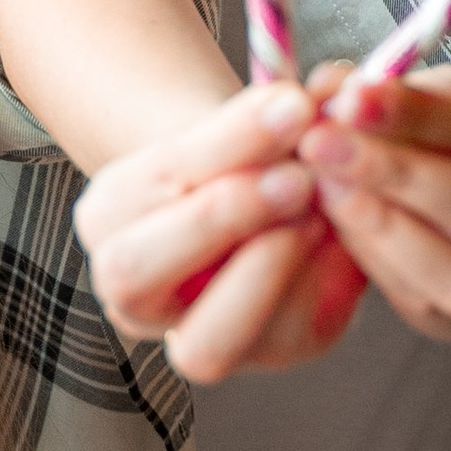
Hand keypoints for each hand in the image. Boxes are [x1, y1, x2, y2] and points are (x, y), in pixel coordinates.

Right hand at [75, 79, 368, 384]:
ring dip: (264, 275)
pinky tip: (342, 240)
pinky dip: (319, 288)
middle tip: (297, 175)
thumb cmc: (249, 152)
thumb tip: (318, 98)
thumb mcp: (248, 125)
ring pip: (200, 346)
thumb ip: (273, 112)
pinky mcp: (271, 352)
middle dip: (218, 219)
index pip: (138, 187)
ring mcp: (195, 338)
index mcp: (108, 218)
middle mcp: (132, 293)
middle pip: (132, 274)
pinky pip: (284, 340)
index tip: (290, 107)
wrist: (279, 195)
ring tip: (319, 215)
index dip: (217, 150)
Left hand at [300, 65, 450, 339]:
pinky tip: (338, 219)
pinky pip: (429, 307)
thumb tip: (329, 92)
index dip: (422, 117)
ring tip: (324, 182)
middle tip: (321, 143)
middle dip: (399, 177)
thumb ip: (397, 92)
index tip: (350, 97)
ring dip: (385, 229)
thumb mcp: (450, 91)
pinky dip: (377, 261)